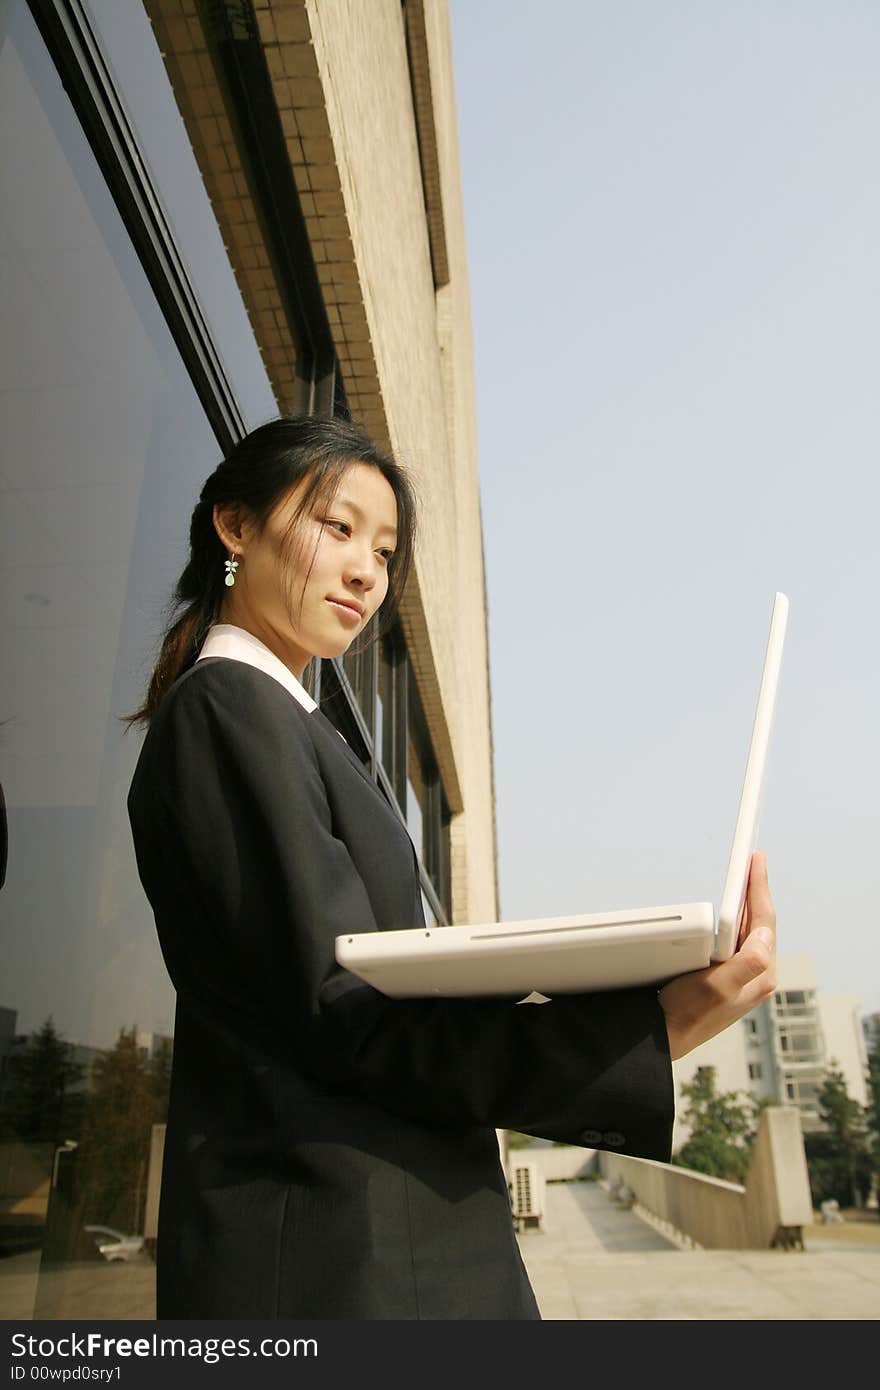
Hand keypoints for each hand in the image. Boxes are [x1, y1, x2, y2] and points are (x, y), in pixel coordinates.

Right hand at [658, 850, 776, 1061]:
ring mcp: (745, 976)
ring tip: (745, 879)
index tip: (756, 859)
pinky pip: (740, 941)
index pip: (764, 920)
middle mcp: (757, 974)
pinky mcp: (730, 977)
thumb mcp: (718, 988)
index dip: (760, 886)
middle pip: (761, 921)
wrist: (667, 1035)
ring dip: (748, 904)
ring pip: (751, 930)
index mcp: (760, 973)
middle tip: (752, 861)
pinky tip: (731, 912)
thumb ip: (748, 962)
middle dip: (757, 890)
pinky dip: (737, 920)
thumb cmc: (688, 1013)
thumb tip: (765, 934)